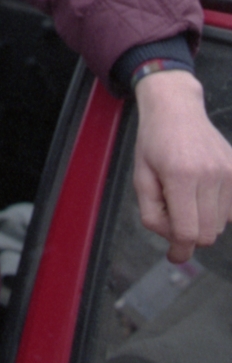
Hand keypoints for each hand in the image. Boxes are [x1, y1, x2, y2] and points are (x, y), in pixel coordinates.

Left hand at [132, 69, 231, 263]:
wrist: (176, 108)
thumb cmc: (154, 142)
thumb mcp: (140, 177)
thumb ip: (152, 214)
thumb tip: (174, 242)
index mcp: (180, 176)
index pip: (188, 232)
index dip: (180, 249)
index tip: (174, 254)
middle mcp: (210, 174)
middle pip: (207, 233)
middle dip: (189, 233)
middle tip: (173, 213)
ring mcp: (228, 172)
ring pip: (221, 224)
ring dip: (203, 219)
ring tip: (187, 194)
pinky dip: (217, 209)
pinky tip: (202, 192)